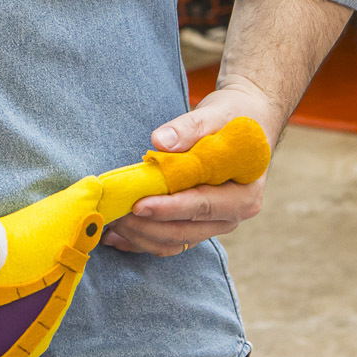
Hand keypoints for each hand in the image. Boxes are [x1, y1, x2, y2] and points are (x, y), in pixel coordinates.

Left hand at [101, 76, 280, 257]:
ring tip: (111, 221)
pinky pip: (168, 241)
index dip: (169, 208)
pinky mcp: (197, 225)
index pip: (202, 206)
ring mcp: (214, 224)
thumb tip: (159, 142)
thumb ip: (189, 129)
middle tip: (115, 212)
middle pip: (185, 231)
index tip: (139, 205)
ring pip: (174, 242)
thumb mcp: (215, 115)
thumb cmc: (233, 117)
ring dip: (141, 236)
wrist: (246, 122)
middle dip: (147, 225)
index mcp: (244, 195)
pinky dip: (142, 240)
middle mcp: (231, 217)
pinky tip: (115, 236)